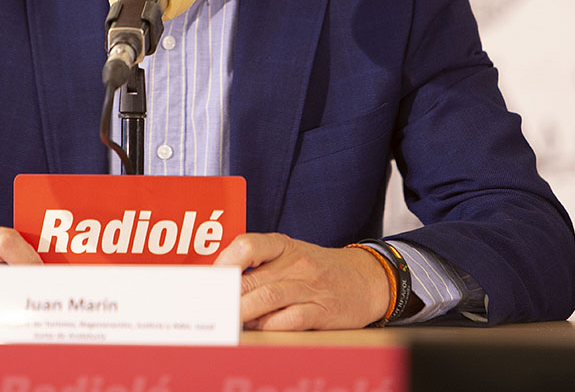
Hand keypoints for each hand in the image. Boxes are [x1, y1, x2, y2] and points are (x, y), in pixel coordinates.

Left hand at [213, 232, 390, 329]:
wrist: (367, 279)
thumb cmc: (319, 269)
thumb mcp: (291, 256)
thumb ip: (259, 266)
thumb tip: (220, 284)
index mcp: (283, 246)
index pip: (247, 245)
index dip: (223, 264)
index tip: (207, 281)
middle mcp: (296, 263)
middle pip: (251, 278)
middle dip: (225, 298)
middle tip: (209, 310)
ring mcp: (310, 286)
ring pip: (266, 298)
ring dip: (242, 313)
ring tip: (228, 322)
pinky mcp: (322, 311)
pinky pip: (289, 319)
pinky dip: (269, 326)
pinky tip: (259, 329)